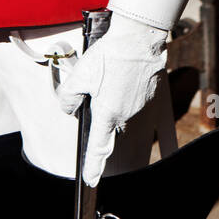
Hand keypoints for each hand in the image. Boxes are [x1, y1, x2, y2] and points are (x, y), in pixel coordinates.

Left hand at [54, 11, 167, 185]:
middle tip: (97, 89)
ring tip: (109, 75)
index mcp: (108, 114)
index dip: (93, 165)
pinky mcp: (149, 96)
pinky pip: (133, 101)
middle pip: (109, 124)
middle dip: (101, 114)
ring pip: (121, 111)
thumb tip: (69, 108)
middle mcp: (126, 116)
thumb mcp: (79, 75)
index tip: (91, 179)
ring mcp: (140, 107)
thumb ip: (68, 97)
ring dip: (114, 99)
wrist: (138, 38)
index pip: (99, 147)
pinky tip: (121, 74)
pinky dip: (126, 91)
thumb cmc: (109, 56)